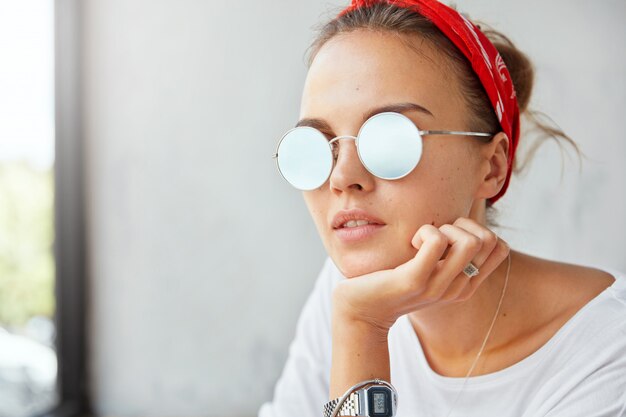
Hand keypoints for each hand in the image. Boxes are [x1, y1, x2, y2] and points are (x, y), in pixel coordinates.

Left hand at [331, 217, 509, 331]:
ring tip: (422, 239)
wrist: (360, 310)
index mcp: (466, 285)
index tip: (449, 236)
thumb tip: (463, 223)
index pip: (500, 248)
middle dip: (462, 224)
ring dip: (445, 228)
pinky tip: (410, 242)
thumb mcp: (429, 270)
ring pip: (469, 241)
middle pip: (488, 239)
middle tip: (434, 235)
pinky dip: (425, 231)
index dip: (477, 229)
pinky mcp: (414, 280)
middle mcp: (458, 288)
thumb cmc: (392, 281)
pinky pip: (436, 241)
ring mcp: (438, 286)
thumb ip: (448, 255)